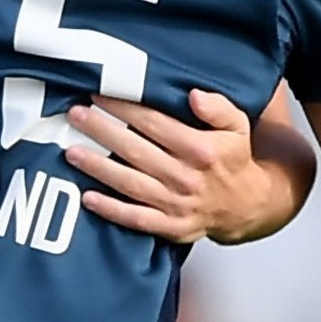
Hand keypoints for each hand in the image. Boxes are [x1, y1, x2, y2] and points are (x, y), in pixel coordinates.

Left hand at [64, 89, 272, 244]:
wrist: (249, 206)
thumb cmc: (234, 160)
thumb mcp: (237, 127)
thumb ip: (217, 108)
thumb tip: (193, 95)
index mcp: (201, 150)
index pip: (153, 123)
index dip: (123, 108)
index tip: (97, 94)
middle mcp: (187, 177)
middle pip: (135, 150)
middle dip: (101, 131)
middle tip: (75, 115)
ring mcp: (177, 204)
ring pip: (130, 184)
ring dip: (98, 167)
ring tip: (71, 151)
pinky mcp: (171, 227)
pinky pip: (136, 219)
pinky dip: (111, 210)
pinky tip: (87, 198)